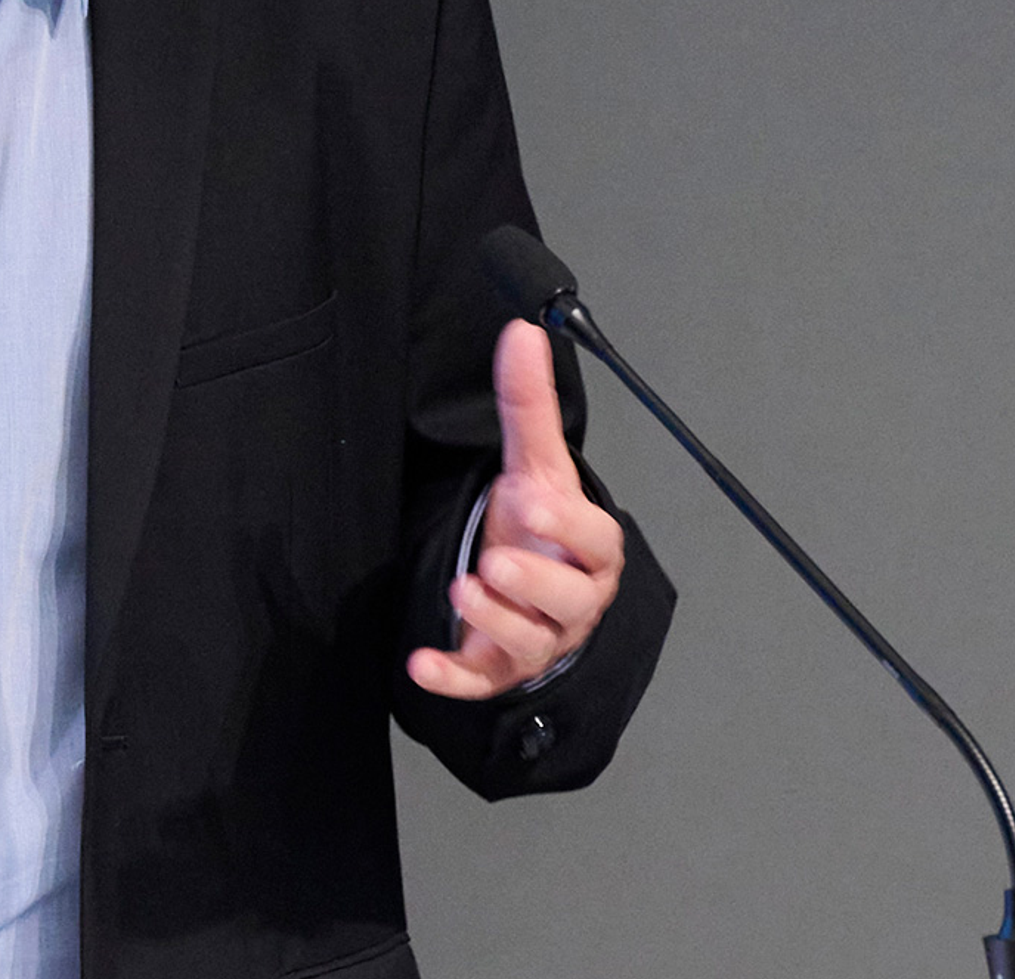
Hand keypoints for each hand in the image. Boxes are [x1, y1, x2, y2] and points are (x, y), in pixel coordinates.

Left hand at [407, 318, 622, 699]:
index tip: (532, 505)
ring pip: (529, 642)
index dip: (568, 529)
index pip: (594, 542)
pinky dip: (452, 677)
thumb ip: (528, 404)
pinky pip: (480, 681)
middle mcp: (572, 601)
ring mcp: (538, 640)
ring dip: (496, 622)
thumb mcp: (536, 465)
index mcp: (589, 549)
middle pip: (568, 601)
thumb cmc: (543, 530)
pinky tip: (420, 665)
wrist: (533, 591)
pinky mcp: (498, 670)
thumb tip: (522, 332)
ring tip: (463, 590)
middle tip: (495, 563)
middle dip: (533, 585)